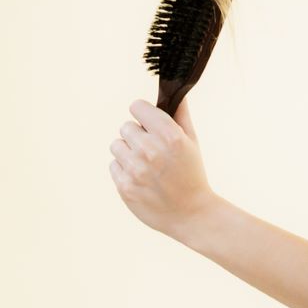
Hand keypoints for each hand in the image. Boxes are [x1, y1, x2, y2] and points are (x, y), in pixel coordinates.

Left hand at [108, 96, 216, 239]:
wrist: (192, 214)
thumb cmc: (192, 175)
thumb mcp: (192, 143)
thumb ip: (180, 116)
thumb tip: (175, 93)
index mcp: (169, 135)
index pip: (136, 107)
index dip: (144, 115)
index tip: (150, 125)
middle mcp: (150, 150)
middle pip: (125, 127)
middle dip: (137, 137)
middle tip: (153, 153)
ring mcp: (136, 169)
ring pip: (116, 145)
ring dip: (128, 153)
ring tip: (147, 167)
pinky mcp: (124, 186)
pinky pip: (114, 166)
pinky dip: (125, 171)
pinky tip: (142, 180)